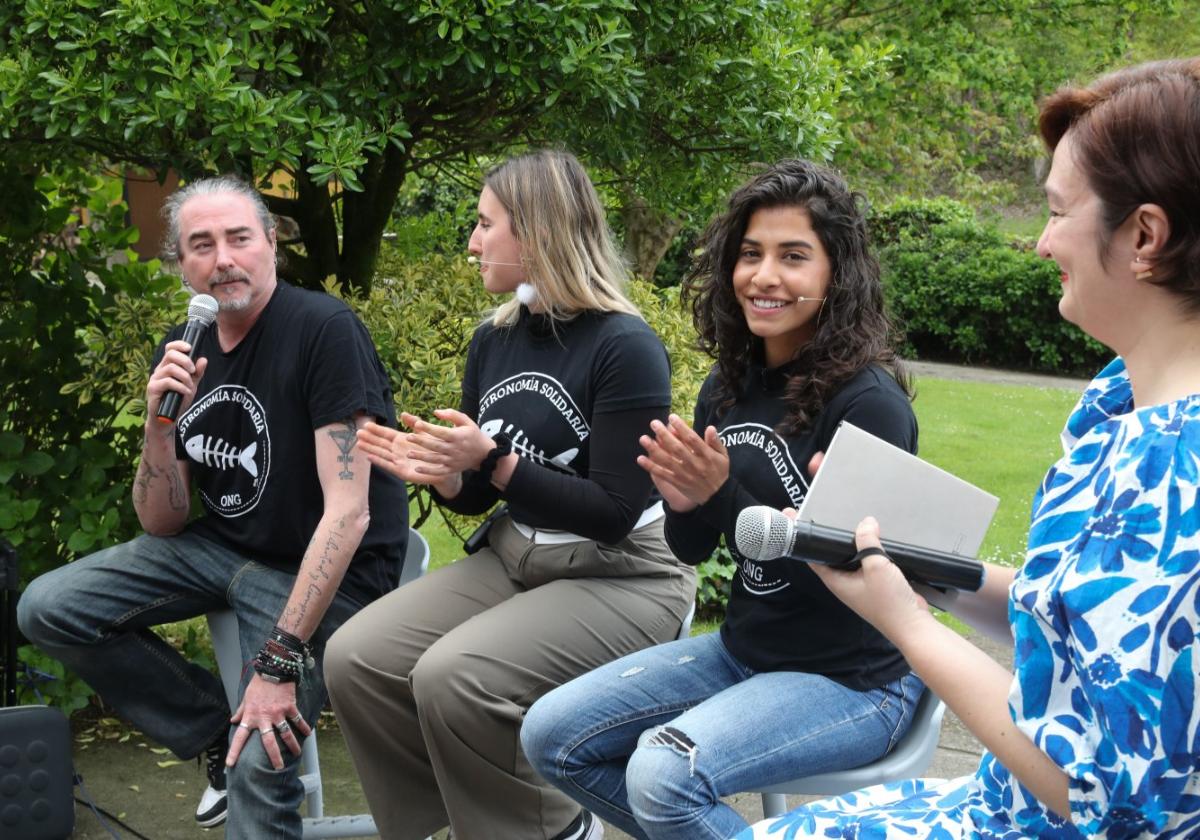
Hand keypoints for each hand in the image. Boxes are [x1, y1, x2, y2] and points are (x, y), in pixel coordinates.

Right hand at [145, 339, 206, 425]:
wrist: (168, 419)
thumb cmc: (178, 400)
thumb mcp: (191, 385)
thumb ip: (197, 373)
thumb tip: (203, 359)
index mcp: (168, 366)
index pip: (170, 349)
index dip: (179, 345)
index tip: (190, 347)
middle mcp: (160, 370)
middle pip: (170, 354)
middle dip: (185, 361)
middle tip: (193, 371)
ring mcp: (155, 379)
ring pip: (171, 368)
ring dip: (185, 377)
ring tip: (190, 386)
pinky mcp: (152, 388)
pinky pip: (168, 382)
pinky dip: (180, 386)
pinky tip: (186, 392)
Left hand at [226, 675, 311, 769]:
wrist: (273, 669)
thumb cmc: (258, 684)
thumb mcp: (246, 697)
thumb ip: (240, 711)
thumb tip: (233, 720)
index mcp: (250, 716)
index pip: (240, 737)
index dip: (234, 751)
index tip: (230, 764)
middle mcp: (264, 718)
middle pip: (268, 742)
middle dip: (274, 756)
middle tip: (278, 767)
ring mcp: (278, 713)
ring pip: (286, 734)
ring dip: (292, 745)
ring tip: (296, 754)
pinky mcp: (290, 707)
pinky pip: (297, 719)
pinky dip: (303, 727)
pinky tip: (308, 733)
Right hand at [356, 421, 438, 483]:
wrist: (444, 467)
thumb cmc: (435, 450)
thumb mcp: (425, 434)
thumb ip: (414, 424)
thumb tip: (403, 414)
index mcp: (403, 440)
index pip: (387, 434)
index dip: (377, 429)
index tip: (366, 424)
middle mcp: (398, 450)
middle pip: (381, 443)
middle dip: (370, 438)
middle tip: (357, 432)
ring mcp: (399, 461)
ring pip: (382, 453)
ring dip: (371, 449)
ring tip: (359, 444)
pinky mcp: (402, 471)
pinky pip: (388, 465)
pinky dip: (379, 461)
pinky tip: (369, 457)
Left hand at [400, 409, 494, 475]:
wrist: (485, 453)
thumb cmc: (473, 434)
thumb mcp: (466, 421)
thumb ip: (452, 414)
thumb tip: (435, 412)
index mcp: (458, 436)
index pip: (441, 432)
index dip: (429, 428)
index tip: (417, 423)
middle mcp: (454, 449)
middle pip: (435, 445)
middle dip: (421, 441)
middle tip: (408, 437)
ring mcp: (453, 460)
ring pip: (435, 459)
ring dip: (421, 457)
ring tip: (409, 453)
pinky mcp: (452, 469)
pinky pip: (439, 471)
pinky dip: (429, 471)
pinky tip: (417, 469)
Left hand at [636, 415, 728, 507]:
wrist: (718, 497)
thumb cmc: (719, 472)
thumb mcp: (723, 456)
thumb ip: (715, 442)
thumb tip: (710, 427)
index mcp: (706, 455)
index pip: (692, 439)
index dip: (681, 427)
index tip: (672, 417)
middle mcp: (694, 464)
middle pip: (676, 448)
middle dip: (664, 435)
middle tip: (654, 423)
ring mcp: (684, 474)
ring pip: (667, 461)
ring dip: (653, 449)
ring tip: (643, 439)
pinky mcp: (677, 482)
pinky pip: (662, 474)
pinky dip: (651, 467)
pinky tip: (641, 459)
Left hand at [806, 516, 932, 649]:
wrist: (913, 624)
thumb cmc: (890, 602)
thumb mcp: (876, 565)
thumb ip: (868, 542)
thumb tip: (866, 522)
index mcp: (836, 581)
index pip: (815, 558)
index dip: (810, 542)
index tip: (808, 524)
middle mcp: (845, 583)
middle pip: (834, 556)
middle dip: (836, 540)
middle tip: (837, 520)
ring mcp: (860, 585)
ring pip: (853, 559)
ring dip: (857, 546)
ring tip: (860, 527)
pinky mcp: (875, 584)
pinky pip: (869, 564)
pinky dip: (872, 553)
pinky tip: (878, 542)